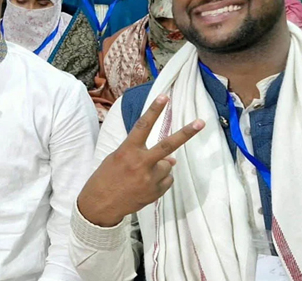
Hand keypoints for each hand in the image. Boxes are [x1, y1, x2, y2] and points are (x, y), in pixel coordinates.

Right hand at [77, 95, 204, 226]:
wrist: (100, 205)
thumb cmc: (105, 178)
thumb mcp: (117, 159)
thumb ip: (141, 154)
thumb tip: (171, 159)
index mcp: (127, 151)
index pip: (143, 126)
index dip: (154, 110)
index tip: (164, 97)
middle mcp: (141, 163)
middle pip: (168, 145)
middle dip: (186, 133)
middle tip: (200, 122)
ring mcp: (150, 179)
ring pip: (167, 165)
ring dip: (160, 167)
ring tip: (141, 176)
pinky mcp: (155, 192)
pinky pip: (167, 180)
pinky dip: (160, 180)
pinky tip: (144, 186)